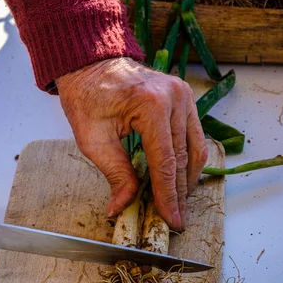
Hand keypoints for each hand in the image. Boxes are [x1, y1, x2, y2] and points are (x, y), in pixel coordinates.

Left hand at [57, 57, 207, 229]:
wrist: (91, 63)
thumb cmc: (87, 97)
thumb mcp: (92, 139)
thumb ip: (114, 173)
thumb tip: (122, 206)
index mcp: (150, 106)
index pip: (165, 162)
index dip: (168, 195)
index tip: (171, 219)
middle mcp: (174, 98)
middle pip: (183, 157)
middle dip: (179, 192)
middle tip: (177, 219)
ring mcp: (183, 94)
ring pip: (195, 148)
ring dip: (188, 178)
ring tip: (179, 202)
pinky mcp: (184, 96)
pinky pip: (193, 134)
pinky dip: (188, 159)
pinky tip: (181, 178)